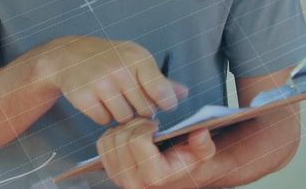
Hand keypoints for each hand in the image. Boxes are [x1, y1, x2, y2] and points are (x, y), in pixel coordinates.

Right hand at [37, 36, 187, 124]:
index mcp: (136, 58)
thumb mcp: (135, 59)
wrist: (68, 55)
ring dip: (121, 114)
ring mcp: (100, 83)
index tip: (165, 105)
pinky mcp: (84, 97)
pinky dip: (103, 115)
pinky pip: (104, 120)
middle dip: (140, 109)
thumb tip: (183, 94)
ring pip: (124, 118)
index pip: (161, 91)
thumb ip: (159, 79)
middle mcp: (118, 69)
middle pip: (144, 110)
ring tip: (114, 98)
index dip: (166, 103)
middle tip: (131, 97)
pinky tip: (99, 100)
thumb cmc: (108, 57)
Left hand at [96, 119, 215, 188]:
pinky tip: (130, 134)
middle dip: (135, 124)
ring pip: (110, 139)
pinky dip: (114, 133)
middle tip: (148, 123)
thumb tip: (200, 132)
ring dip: (124, 128)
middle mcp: (132, 182)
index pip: (137, 140)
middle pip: (121, 138)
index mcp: (153, 177)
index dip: (145, 126)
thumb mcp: (202, 153)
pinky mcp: (110, 171)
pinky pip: (102, 144)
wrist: (175, 174)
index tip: (155, 124)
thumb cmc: (187, 161)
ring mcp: (118, 178)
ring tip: (140, 128)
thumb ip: (203, 144)